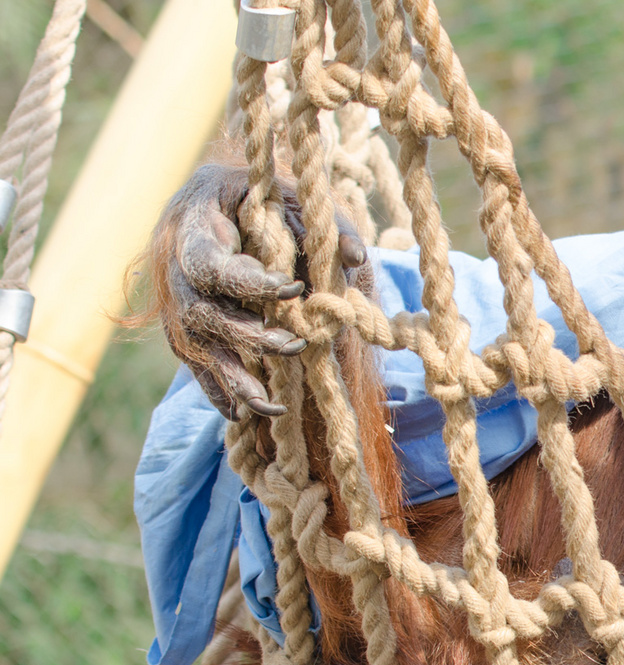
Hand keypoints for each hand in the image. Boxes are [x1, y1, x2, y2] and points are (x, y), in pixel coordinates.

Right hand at [153, 164, 368, 418]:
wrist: (206, 201)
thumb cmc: (255, 198)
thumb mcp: (289, 196)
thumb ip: (324, 225)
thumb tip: (356, 259)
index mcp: (192, 227)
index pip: (213, 264)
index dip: (250, 282)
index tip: (293, 288)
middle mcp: (172, 270)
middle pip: (203, 314)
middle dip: (249, 335)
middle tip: (295, 344)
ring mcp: (173, 305)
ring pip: (196, 348)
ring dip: (235, 378)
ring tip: (273, 405)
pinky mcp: (181, 332)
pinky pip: (194, 367)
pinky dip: (218, 392)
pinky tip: (243, 414)